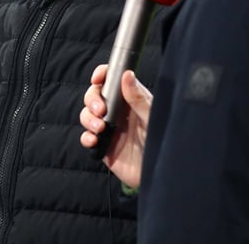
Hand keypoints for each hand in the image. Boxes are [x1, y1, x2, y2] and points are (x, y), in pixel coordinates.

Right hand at [79, 64, 152, 187]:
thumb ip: (138, 98)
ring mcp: (108, 127)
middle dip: (92, 99)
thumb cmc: (162, 143)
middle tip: (100, 109)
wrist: (159, 174)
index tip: (97, 78)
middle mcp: (117, 111)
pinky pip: (87, 137)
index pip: (111, 80)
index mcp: (130, 99)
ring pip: (87, 114)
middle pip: (94, 95)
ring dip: (88, 118)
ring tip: (100, 127)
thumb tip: (127, 75)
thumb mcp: (152, 118)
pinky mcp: (102, 145)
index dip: (102, 75)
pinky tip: (94, 140)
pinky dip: (86, 137)